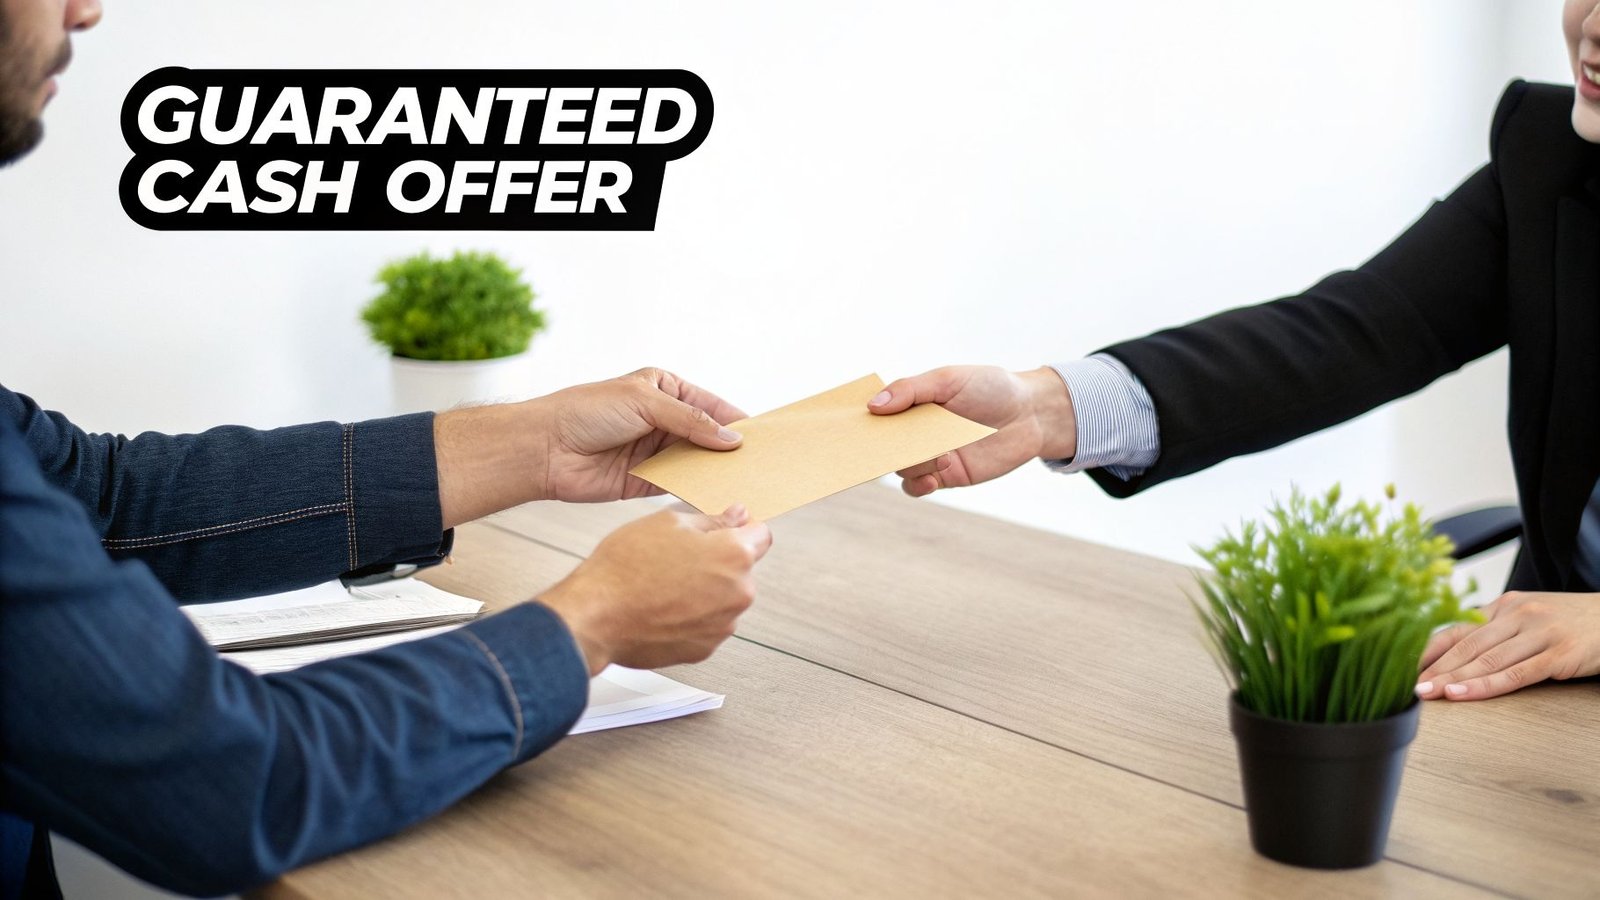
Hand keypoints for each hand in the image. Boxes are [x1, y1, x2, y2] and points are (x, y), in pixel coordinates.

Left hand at [436, 367, 744, 525]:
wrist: (545, 449)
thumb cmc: (586, 412)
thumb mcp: (644, 403)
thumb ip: (690, 421)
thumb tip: (730, 438)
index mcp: (665, 389)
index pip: (711, 405)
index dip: (737, 421)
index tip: (765, 436)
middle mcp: (663, 420)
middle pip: (708, 436)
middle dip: (731, 450)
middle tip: (763, 464)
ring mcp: (655, 451)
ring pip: (696, 462)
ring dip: (716, 472)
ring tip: (748, 483)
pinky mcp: (645, 481)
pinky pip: (679, 486)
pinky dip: (696, 491)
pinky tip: (717, 497)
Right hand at [538, 505, 772, 674]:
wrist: (595, 617)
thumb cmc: (625, 568)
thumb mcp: (667, 523)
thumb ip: (712, 520)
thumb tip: (737, 516)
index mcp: (735, 555)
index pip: (761, 535)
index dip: (741, 529)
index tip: (723, 532)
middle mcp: (738, 593)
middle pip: (741, 570)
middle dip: (718, 562)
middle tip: (676, 558)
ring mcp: (723, 625)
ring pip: (723, 599)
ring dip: (705, 591)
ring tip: (663, 586)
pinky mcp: (704, 649)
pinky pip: (706, 625)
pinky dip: (691, 617)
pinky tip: (661, 608)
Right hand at [867, 365, 1076, 496]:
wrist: (1032, 413)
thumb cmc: (992, 387)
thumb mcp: (949, 379)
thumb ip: (911, 390)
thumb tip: (873, 406)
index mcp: (911, 404)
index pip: (877, 414)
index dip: (862, 421)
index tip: (851, 426)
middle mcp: (916, 431)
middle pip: (883, 445)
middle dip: (879, 449)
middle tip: (882, 449)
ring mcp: (930, 454)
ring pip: (901, 468)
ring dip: (911, 465)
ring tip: (941, 455)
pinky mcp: (947, 475)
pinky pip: (919, 487)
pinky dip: (919, 485)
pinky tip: (933, 479)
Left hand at [1415, 591, 1599, 700]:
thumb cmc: (1572, 623)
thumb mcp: (1530, 618)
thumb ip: (1497, 631)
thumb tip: (1454, 654)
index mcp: (1504, 605)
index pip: (1456, 627)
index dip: (1426, 649)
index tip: (1399, 666)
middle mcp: (1517, 614)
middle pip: (1465, 644)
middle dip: (1432, 667)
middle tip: (1406, 686)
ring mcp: (1539, 633)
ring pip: (1486, 659)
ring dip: (1452, 679)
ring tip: (1426, 693)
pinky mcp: (1560, 654)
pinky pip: (1516, 673)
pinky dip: (1485, 685)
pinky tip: (1462, 694)